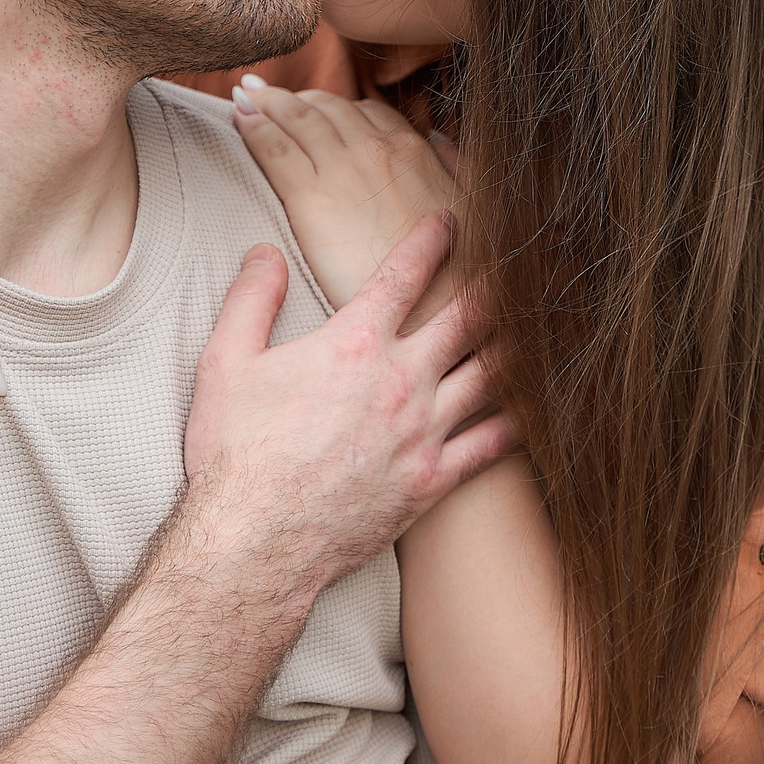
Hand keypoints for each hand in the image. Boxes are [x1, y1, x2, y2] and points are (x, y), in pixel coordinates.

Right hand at [184, 214, 516, 595]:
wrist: (254, 541)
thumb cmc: (234, 453)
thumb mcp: (225, 363)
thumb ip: (251, 299)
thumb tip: (264, 252)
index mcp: (354, 343)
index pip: (405, 274)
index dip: (432, 239)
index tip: (451, 221)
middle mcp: (401, 379)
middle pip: (467, 318)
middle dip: (494, 285)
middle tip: (517, 264)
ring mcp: (424, 431)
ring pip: (490, 374)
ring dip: (515, 346)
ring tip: (537, 325)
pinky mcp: (433, 480)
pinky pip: (492, 444)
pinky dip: (518, 422)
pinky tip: (536, 409)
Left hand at [229, 77, 463, 307]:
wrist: (436, 305)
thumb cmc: (459, 269)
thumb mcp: (472, 205)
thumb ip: (455, 166)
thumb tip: (439, 141)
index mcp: (412, 150)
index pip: (366, 112)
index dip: (337, 108)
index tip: (317, 108)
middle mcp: (375, 149)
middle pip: (327, 107)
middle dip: (297, 98)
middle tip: (270, 94)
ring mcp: (342, 169)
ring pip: (297, 118)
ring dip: (269, 101)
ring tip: (248, 95)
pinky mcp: (311, 198)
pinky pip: (275, 148)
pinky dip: (254, 125)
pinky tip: (240, 116)